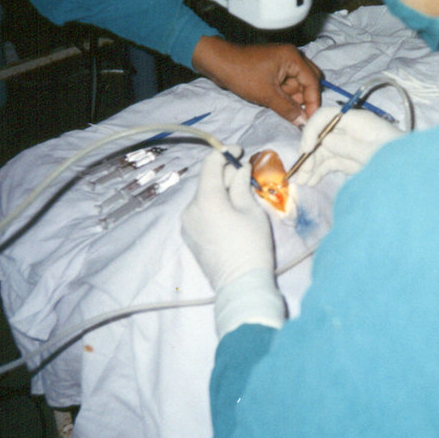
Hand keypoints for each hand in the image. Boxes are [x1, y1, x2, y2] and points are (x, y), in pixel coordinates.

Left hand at [181, 148, 284, 335]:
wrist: (240, 285)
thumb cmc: (252, 246)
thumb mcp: (252, 211)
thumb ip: (242, 185)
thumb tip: (240, 168)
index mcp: (206, 199)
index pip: (210, 165)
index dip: (225, 153)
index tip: (240, 152)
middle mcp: (190, 208)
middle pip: (207, 182)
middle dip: (225, 175)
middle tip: (246, 176)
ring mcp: (186, 223)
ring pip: (204, 197)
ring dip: (220, 192)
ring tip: (240, 198)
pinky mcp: (188, 236)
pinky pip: (201, 212)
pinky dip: (214, 207)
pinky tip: (229, 214)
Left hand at [192, 36, 321, 124]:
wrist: (218, 63)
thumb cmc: (242, 75)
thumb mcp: (267, 95)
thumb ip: (288, 108)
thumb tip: (303, 122)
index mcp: (293, 58)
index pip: (312, 81)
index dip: (314, 101)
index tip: (311, 119)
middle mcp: (291, 57)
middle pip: (308, 81)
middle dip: (303, 98)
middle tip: (297, 113)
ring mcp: (282, 62)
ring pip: (297, 84)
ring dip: (292, 97)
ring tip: (279, 106)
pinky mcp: (274, 68)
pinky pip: (286, 83)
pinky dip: (283, 94)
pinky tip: (274, 101)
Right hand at [290, 107, 403, 186]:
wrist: (412, 172)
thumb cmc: (398, 158)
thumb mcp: (375, 152)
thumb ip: (349, 146)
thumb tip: (325, 141)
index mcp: (357, 121)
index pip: (326, 116)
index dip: (312, 130)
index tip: (307, 150)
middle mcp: (349, 130)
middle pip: (320, 136)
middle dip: (308, 153)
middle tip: (299, 173)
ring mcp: (348, 145)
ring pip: (322, 151)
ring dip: (310, 165)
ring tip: (301, 182)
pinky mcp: (348, 159)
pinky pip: (328, 162)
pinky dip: (318, 171)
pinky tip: (310, 181)